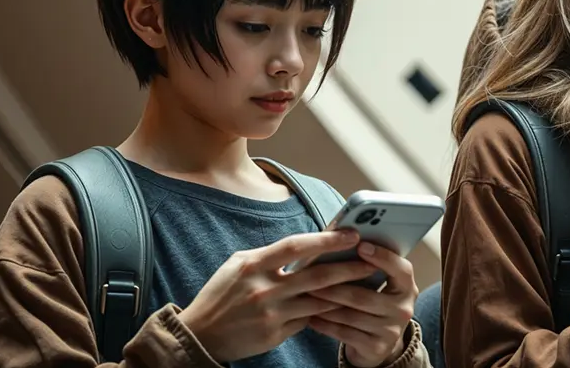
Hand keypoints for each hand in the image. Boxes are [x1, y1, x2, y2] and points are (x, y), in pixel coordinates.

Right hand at [177, 230, 377, 362]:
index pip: (297, 246)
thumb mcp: (238, 265)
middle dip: (349, 267)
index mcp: (253, 264)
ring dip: (344, 293)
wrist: (199, 335)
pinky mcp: (274, 335)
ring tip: (364, 284)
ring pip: (319, 301)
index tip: (351, 234)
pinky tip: (341, 306)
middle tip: (370, 261)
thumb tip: (305, 246)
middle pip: (317, 276)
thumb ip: (270, 256)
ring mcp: (270, 314)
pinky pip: (307, 320)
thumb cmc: (221, 294)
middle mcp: (263, 289)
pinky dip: (323, 312)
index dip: (327, 239)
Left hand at [307, 242, 418, 367]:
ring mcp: (391, 331)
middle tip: (310, 275)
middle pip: (364, 295)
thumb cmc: (373, 304)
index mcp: (406, 287)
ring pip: (350, 315)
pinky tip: (310, 317)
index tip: (361, 245)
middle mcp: (403, 309)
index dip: (382, 257)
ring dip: (324, 304)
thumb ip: (367, 267)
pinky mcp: (376, 348)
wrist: (379, 344)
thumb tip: (340, 239)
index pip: (401, 269)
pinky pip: (344, 334)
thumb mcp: (380, 286)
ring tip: (305, 294)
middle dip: (334, 285)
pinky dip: (325, 324)